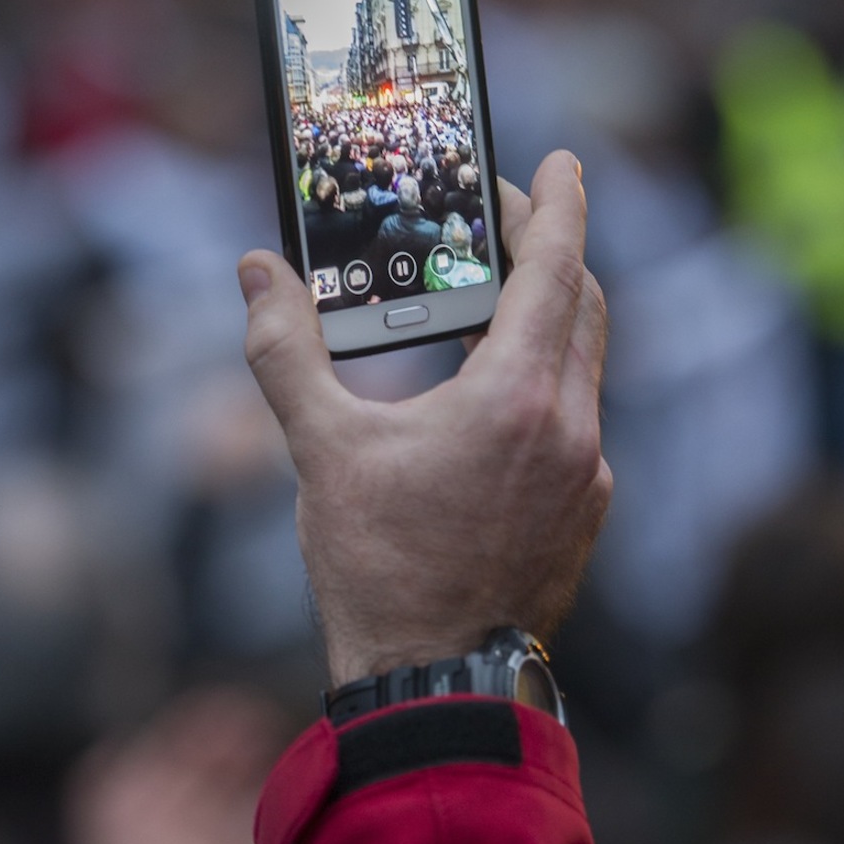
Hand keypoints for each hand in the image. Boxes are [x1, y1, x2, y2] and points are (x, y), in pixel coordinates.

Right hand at [238, 151, 611, 687]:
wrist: (434, 680)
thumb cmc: (380, 569)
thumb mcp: (321, 450)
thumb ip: (286, 351)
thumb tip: (257, 275)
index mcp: (515, 400)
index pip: (555, 270)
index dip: (558, 205)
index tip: (559, 163)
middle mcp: (570, 430)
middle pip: (580, 306)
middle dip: (550, 252)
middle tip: (505, 221)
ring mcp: (587, 474)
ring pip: (584, 364)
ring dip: (549, 317)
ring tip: (490, 299)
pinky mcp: (585, 510)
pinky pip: (579, 417)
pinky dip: (548, 379)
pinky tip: (495, 393)